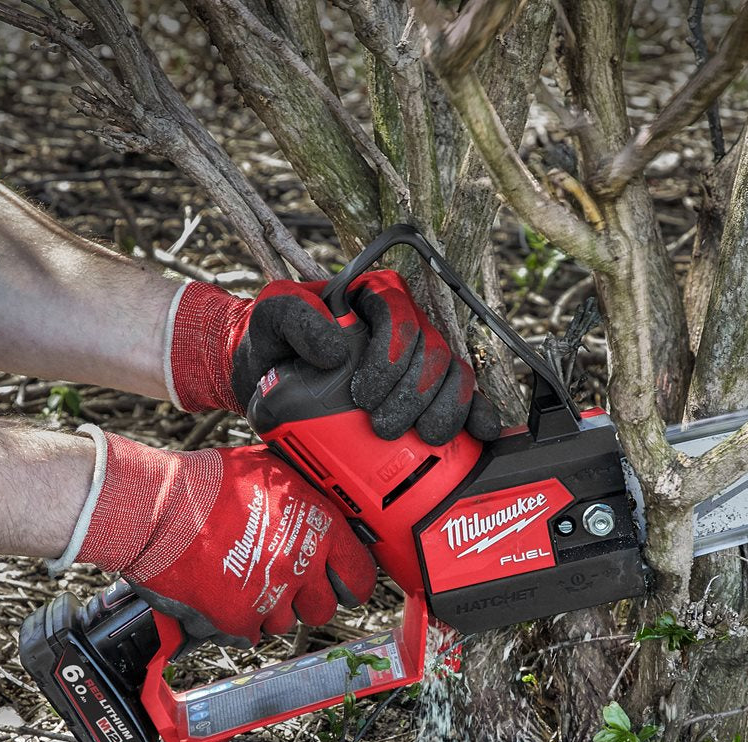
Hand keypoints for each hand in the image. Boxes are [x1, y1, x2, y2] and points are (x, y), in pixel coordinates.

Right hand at [62, 428, 375, 646]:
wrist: (158, 509)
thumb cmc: (208, 484)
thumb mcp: (271, 470)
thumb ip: (304, 495)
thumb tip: (323, 502)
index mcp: (318, 527)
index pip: (360, 575)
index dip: (350, 581)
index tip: (340, 582)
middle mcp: (300, 565)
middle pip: (323, 608)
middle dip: (306, 598)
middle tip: (283, 581)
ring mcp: (271, 597)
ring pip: (285, 623)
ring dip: (269, 609)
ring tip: (243, 579)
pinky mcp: (238, 620)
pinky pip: (250, 635)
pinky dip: (236, 622)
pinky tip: (222, 594)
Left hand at [164, 273, 500, 444]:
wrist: (268, 377)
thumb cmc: (272, 341)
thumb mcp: (270, 318)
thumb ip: (294, 317)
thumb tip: (336, 348)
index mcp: (373, 297)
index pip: (400, 317)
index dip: (392, 356)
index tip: (361, 395)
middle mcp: (405, 326)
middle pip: (433, 352)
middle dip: (414, 394)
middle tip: (382, 428)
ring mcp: (420, 361)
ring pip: (453, 376)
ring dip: (444, 409)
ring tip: (420, 438)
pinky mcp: (429, 392)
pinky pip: (465, 398)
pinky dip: (475, 415)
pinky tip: (478, 434)